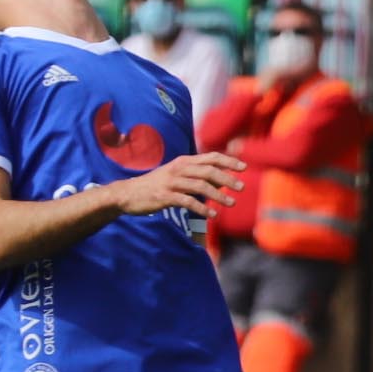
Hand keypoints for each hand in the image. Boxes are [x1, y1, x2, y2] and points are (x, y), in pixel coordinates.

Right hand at [115, 152, 245, 218]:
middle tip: (242, 187)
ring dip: (218, 195)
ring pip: (200, 186)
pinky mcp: (165, 196)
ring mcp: (171, 182)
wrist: (128, 194)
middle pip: (208, 170)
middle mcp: (178, 169)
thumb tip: (224, 179)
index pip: (210, 157)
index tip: (244, 166)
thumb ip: (199, 176)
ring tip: (231, 203)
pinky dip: (202, 208)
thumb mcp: (178, 176)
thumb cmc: (157, 185)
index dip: (228, 161)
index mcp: (183, 162)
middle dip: (227, 178)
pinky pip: (187, 201)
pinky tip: (212, 215)